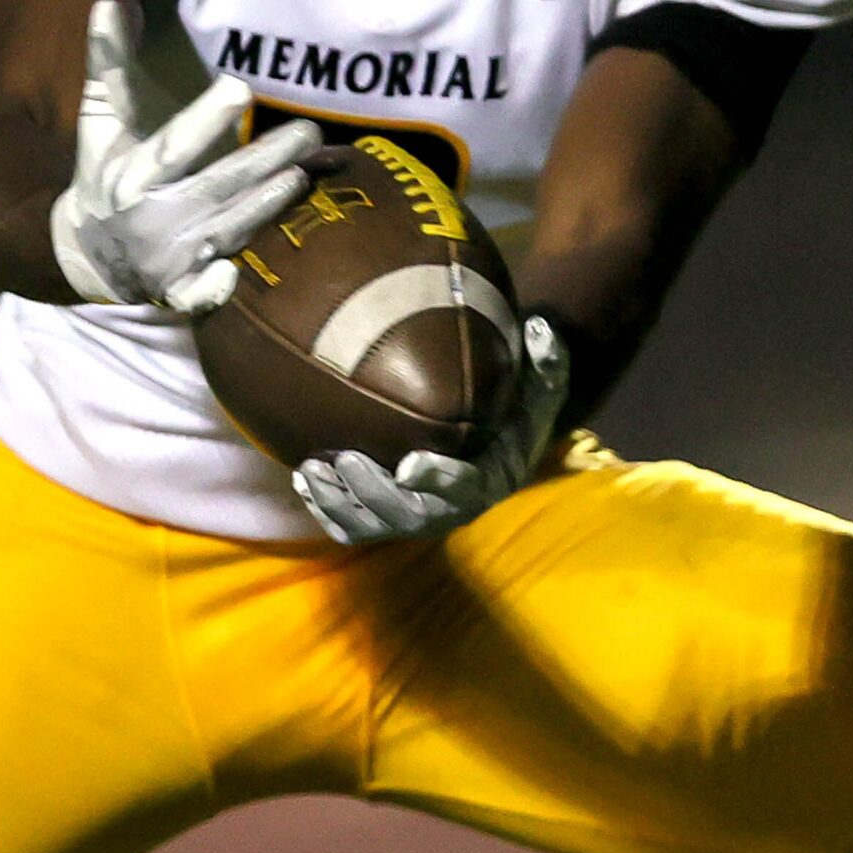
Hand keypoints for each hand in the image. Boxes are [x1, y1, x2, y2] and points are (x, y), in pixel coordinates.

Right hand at [50, 1, 319, 314]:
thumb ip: (106, 67)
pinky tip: (233, 273)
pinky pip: (197, 296)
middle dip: (262, 162)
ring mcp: (169, 258)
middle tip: (308, 131)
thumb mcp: (100, 123)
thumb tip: (106, 4)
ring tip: (303, 174)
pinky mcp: (180, 289)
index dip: (205, 119)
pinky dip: (211, 290)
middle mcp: (152, 218)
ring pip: (226, 231)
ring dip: (264, 207)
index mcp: (131, 176)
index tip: (239, 88)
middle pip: (215, 188)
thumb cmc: (104, 176)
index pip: (174, 146)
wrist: (87, 255)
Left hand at [293, 314, 571, 543]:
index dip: (438, 480)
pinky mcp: (390, 518)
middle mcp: (453, 509)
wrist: (499, 439)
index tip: (411, 463)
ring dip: (339, 504)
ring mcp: (417, 517)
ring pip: (373, 527)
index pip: (465, 488)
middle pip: (410, 516)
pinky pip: (354, 527)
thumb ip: (546, 360)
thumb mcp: (542, 384)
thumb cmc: (518, 408)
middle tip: (345, 459)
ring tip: (309, 470)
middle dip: (374, 493)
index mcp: (489, 479)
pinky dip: (327, 510)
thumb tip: (538, 325)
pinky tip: (305, 480)